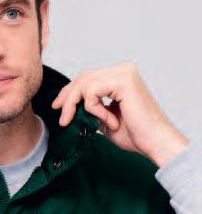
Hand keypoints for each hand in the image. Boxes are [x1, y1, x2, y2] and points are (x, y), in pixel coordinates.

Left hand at [51, 60, 189, 166]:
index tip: (58, 106)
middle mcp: (123, 70)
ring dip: (79, 106)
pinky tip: (109, 121)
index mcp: (120, 77)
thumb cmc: (136, 135)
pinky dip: (94, 109)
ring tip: (90, 123)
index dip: (70, 92)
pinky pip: (92, 92)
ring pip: (85, 83)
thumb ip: (91, 109)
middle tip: (60, 114)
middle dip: (68, 96)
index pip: (88, 78)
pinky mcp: (123, 80)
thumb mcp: (105, 119)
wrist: (155, 143)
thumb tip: (70, 108)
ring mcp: (124, 73)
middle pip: (84, 77)